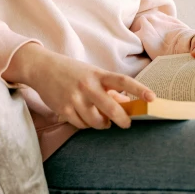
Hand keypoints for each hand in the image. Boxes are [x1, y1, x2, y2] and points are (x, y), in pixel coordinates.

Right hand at [3, 43, 155, 129]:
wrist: (41, 68)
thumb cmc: (71, 71)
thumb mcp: (91, 74)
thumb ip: (109, 89)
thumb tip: (128, 106)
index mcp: (97, 74)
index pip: (123, 81)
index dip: (139, 90)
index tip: (153, 98)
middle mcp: (87, 85)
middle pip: (111, 109)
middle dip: (122, 120)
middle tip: (126, 124)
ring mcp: (75, 98)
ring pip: (97, 122)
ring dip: (102, 124)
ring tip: (100, 118)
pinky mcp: (64, 109)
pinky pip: (82, 125)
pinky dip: (86, 124)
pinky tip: (83, 116)